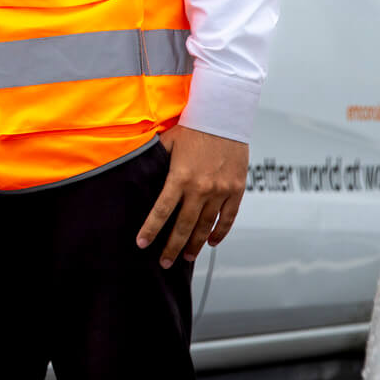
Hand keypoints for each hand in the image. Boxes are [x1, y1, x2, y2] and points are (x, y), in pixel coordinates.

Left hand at [136, 126, 247, 267]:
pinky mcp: (237, 189)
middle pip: (184, 225)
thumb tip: (142, 174)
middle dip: (173, 247)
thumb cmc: (193, 127)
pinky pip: (228, 217)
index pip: (162, 210)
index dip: (151, 229)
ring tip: (187, 256)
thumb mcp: (168, 142)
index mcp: (180, 176)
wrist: (224, 117)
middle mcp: (201, 188)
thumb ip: (157, 162)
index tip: (142, 244)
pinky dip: (220, 232)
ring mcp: (221, 190)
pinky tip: (211, 241)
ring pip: (206, 226)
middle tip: (165, 262)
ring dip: (195, 243)